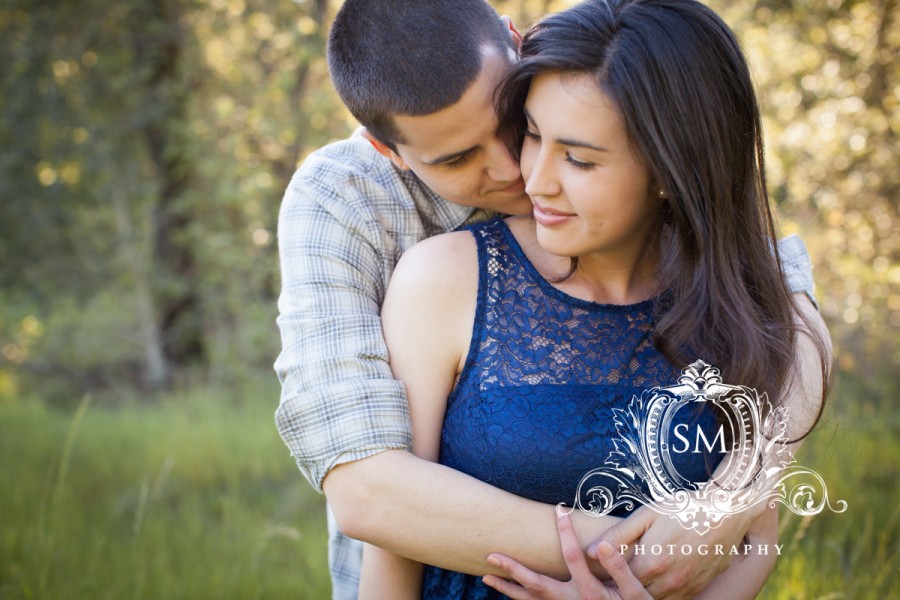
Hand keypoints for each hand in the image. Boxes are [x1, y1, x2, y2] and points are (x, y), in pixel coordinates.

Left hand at [482, 511, 651, 599]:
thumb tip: (600, 544)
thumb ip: (619, 568)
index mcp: (589, 592)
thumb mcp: (635, 592)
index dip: (566, 531)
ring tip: (487, 578)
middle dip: (513, 569)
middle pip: (536, 584)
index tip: (558, 509)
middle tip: (491, 556)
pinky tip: (509, 591)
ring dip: (508, 589)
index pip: (572, 556)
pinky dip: (520, 599)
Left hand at [592, 505, 756, 598]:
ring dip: (643, 593)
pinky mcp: (699, 588)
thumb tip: (591, 550)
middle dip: (623, 588)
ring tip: (633, 580)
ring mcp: (685, 587)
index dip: (608, 578)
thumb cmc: (683, 508)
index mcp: (651, 562)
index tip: (599, 573)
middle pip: (636, 594)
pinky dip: (663, 594)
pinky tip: (656, 580)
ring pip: (655, 599)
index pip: (619, 581)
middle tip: (613, 578)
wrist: (725, 513)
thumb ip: (618, 534)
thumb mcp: (647, 514)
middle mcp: (668, 580)